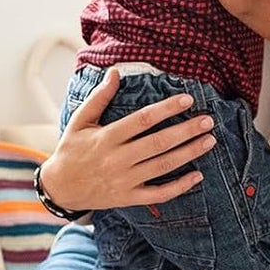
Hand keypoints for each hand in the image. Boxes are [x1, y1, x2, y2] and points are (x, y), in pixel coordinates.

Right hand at [38, 67, 217, 213]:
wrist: (60, 187)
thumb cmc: (71, 150)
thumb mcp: (79, 121)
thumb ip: (99, 97)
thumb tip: (115, 72)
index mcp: (106, 137)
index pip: (142, 120)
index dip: (166, 109)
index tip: (187, 99)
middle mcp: (117, 159)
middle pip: (159, 143)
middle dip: (186, 130)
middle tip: (208, 120)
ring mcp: (124, 180)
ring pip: (163, 166)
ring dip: (189, 153)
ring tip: (209, 140)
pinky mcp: (128, 197)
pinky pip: (158, 194)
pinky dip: (179, 187)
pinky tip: (197, 176)